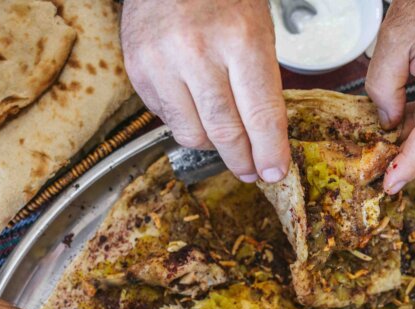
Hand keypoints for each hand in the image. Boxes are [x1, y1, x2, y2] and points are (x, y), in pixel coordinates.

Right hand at [121, 0, 289, 182]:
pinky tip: (195, 106)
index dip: (270, 151)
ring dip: (213, 145)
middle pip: (225, 132)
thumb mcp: (258, 31)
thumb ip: (262, 84)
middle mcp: (198, 52)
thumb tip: (266, 141)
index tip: (275, 172)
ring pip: (192, 134)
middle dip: (243, 160)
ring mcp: (162, 62)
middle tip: (252, 170)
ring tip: (224, 139)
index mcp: (240, 40)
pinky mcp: (139, 70)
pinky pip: (167, 119)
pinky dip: (185, 122)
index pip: (260, 114)